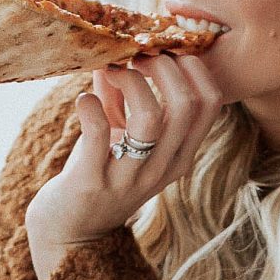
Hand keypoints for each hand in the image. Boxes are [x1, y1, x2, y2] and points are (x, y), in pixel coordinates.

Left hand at [24, 51, 226, 279]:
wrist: (70, 231)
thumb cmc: (98, 175)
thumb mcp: (123, 136)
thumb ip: (123, 93)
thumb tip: (118, 48)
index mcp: (179, 155)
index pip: (210, 103)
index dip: (190, 66)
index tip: (160, 52)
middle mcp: (162, 169)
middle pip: (187, 104)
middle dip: (162, 65)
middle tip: (134, 56)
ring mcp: (129, 178)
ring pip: (150, 118)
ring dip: (130, 80)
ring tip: (110, 72)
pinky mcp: (92, 182)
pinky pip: (99, 135)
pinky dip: (90, 105)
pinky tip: (83, 100)